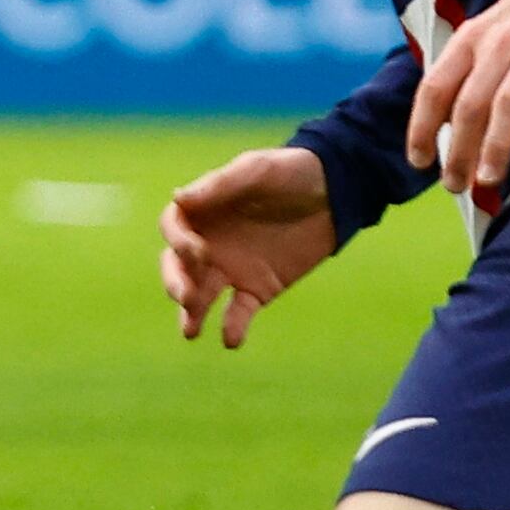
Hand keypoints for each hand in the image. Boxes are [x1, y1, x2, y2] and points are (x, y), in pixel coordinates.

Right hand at [161, 147, 336, 350]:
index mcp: (204, 211)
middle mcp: (210, 242)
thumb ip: (220, 185)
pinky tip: (232, 339)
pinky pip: (238, 312)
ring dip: (191, 313)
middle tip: (188, 297)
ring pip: (200, 296)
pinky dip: (233, 327)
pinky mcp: (258, 289)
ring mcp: (233, 269)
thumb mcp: (258, 170)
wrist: (336, 193)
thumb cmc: (292, 172)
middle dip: (175, 284)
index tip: (196, 251)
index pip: (173, 229)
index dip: (176, 241)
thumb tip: (178, 198)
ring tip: (192, 331)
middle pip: (176, 267)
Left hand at [402, 0, 509, 204]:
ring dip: (495, 147)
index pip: (433, 89)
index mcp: (469, 41)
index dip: (421, 128)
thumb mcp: (485, 32)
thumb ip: (466, 71)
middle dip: (457, 151)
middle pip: (468, 106)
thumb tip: (445, 124)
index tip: (420, 162)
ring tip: (488, 180)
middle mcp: (497, 46)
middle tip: (456, 186)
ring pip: (508, 105)